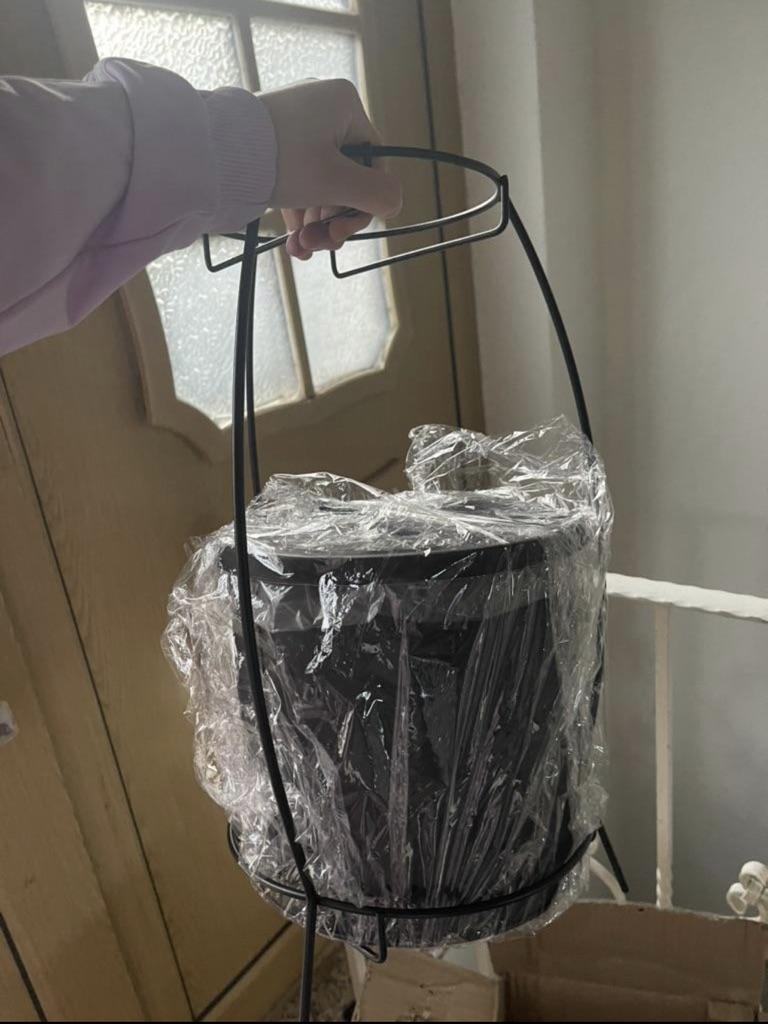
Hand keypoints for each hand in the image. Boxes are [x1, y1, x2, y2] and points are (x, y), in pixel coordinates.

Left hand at [259, 79, 401, 259]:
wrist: (216, 152)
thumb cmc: (280, 159)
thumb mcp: (336, 182)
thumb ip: (376, 195)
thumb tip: (395, 204)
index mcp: (346, 105)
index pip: (373, 164)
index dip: (362, 204)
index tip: (342, 232)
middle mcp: (324, 109)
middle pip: (346, 178)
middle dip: (333, 220)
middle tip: (319, 245)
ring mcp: (298, 125)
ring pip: (321, 185)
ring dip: (315, 223)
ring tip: (300, 249)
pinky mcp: (275, 142)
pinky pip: (299, 181)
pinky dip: (299, 211)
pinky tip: (293, 241)